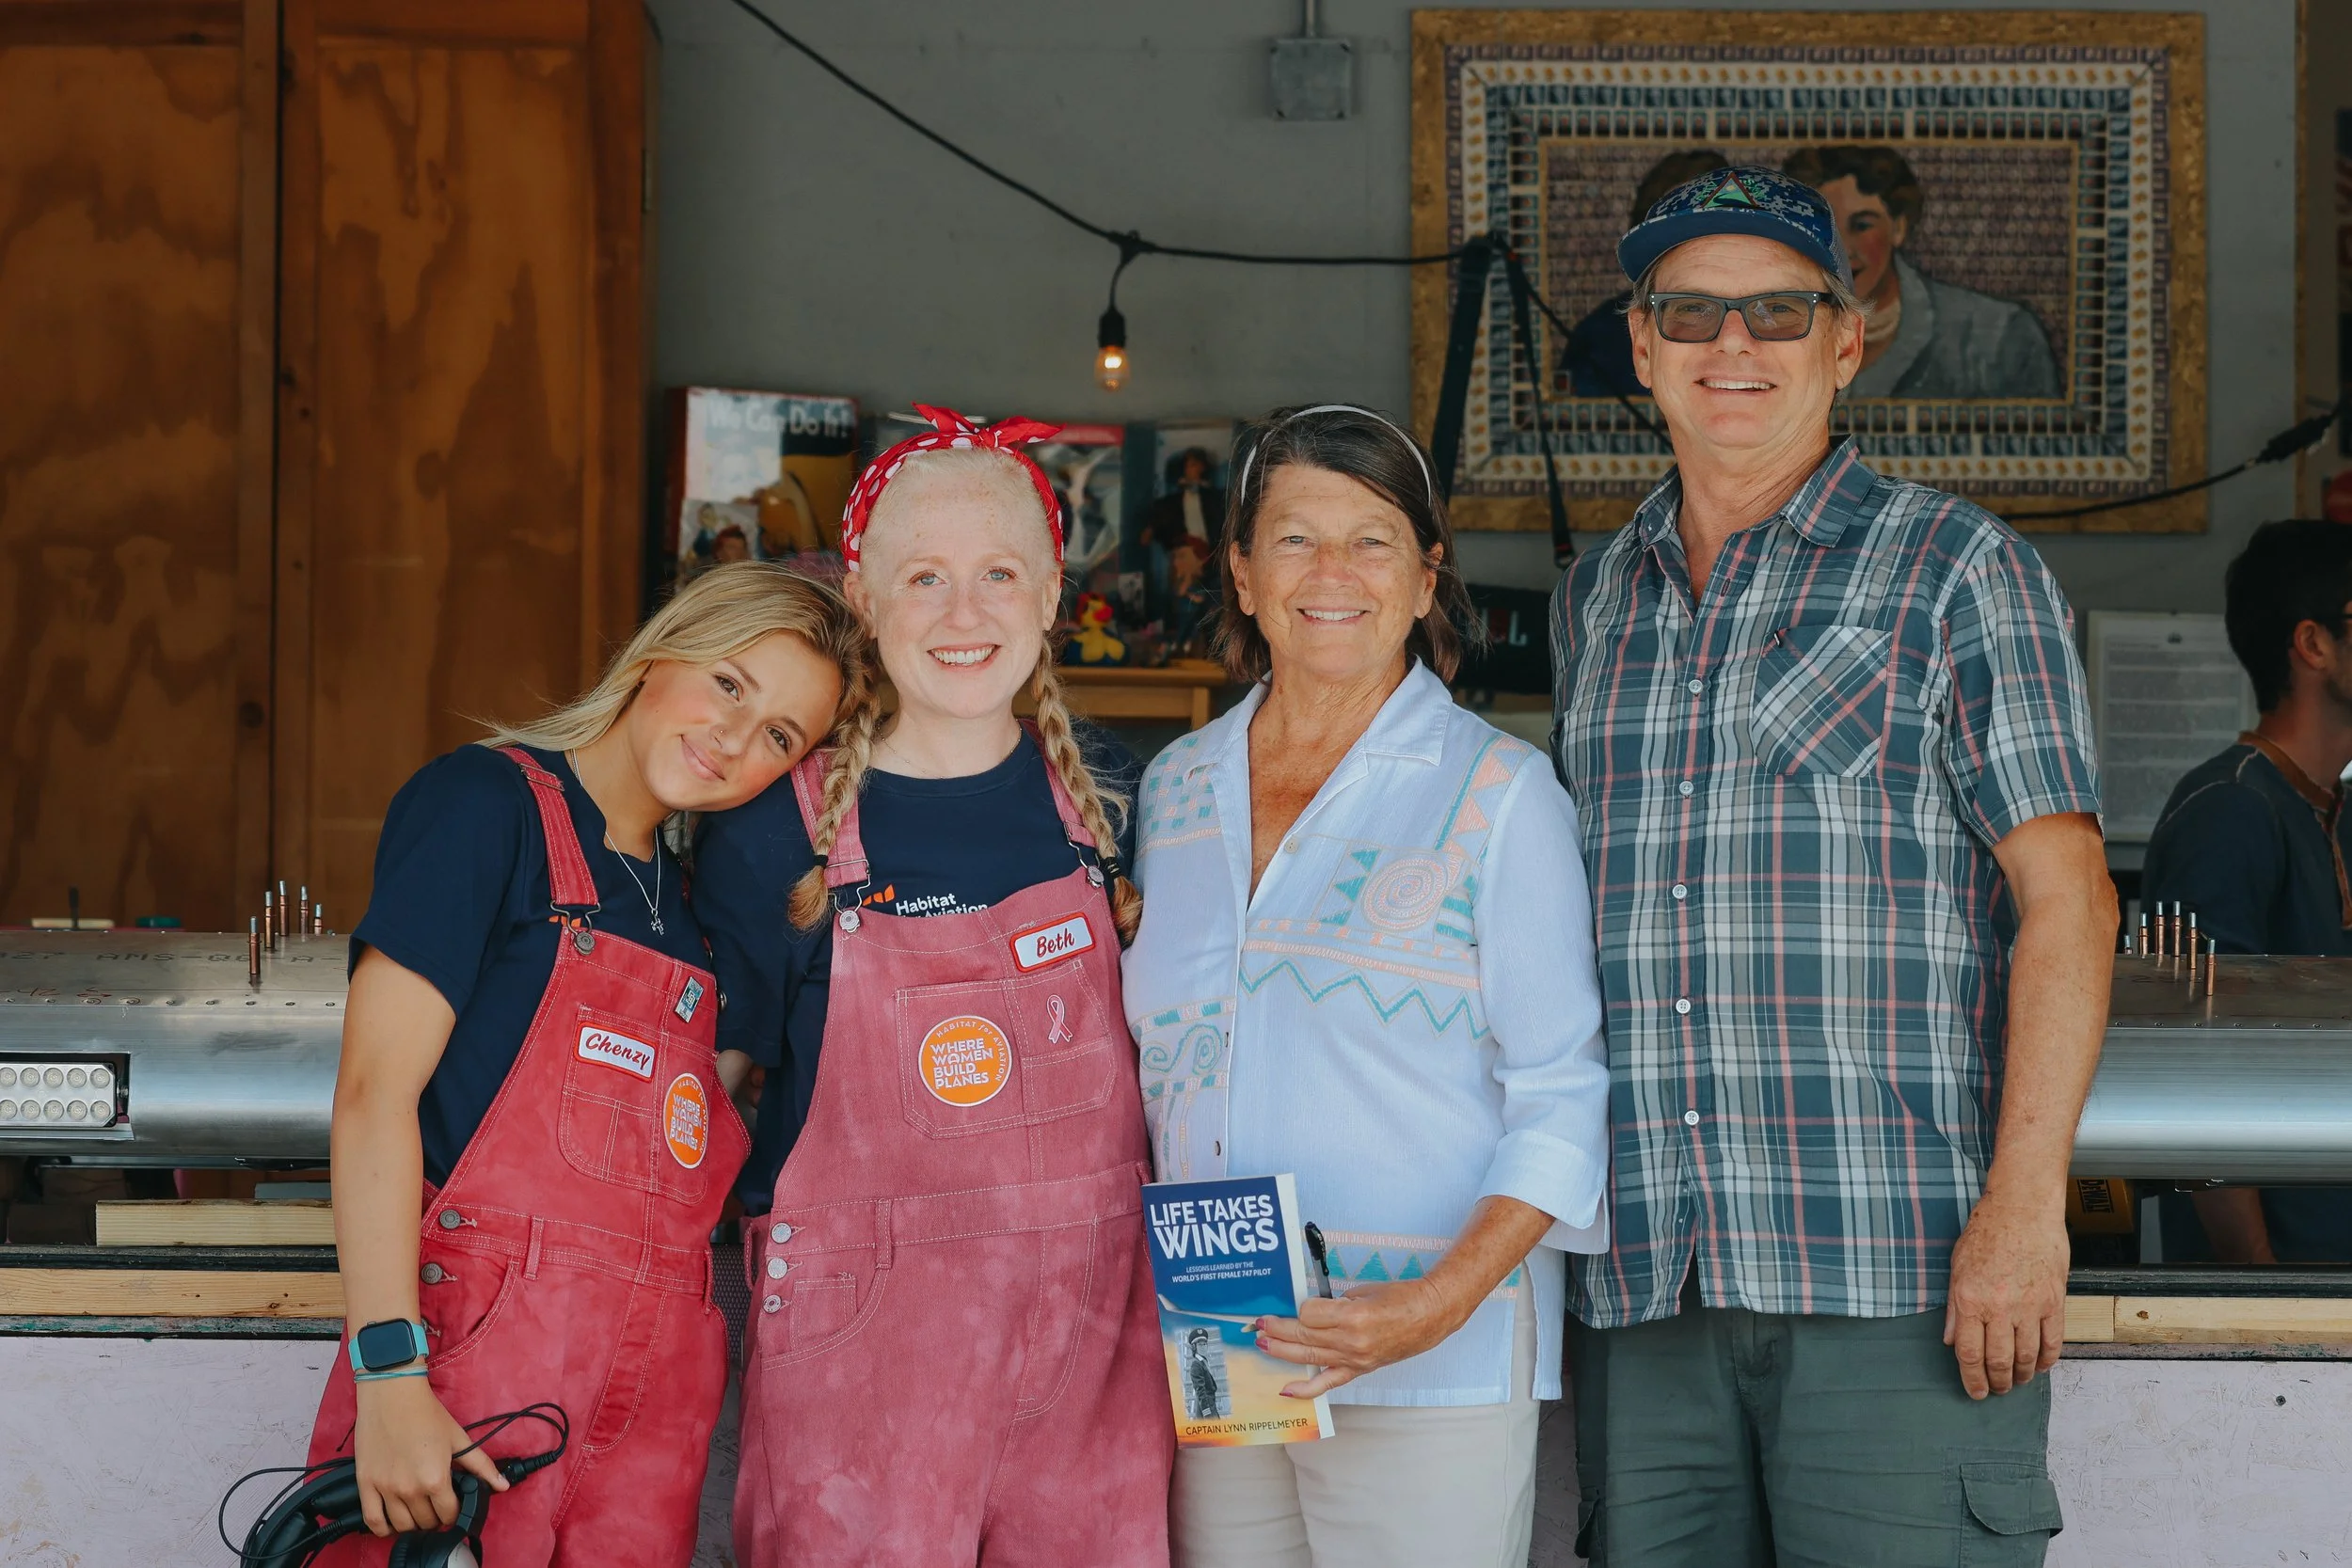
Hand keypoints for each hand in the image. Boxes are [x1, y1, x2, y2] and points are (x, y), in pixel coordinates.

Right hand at [352, 1376, 507, 1535]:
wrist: (392, 1395)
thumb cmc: (427, 1414)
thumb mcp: (459, 1438)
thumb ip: (482, 1466)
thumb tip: (503, 1486)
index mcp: (435, 1479)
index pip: (449, 1514)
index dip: (455, 1512)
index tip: (453, 1505)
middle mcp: (409, 1489)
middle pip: (426, 1522)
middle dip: (435, 1517)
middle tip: (436, 1506)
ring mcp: (385, 1489)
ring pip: (401, 1526)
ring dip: (413, 1525)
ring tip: (418, 1513)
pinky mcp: (365, 1484)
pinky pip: (373, 1521)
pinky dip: (383, 1529)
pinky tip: (392, 1523)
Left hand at [1254, 1278, 1475, 1399]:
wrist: (1429, 1316)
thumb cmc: (1400, 1297)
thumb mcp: (1363, 1291)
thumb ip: (1335, 1302)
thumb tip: (1309, 1310)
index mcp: (1353, 1315)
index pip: (1307, 1313)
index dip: (1297, 1308)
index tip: (1290, 1302)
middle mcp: (1351, 1341)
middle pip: (1302, 1335)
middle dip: (1276, 1329)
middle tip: (1258, 1324)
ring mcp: (1354, 1359)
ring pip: (1308, 1356)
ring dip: (1281, 1350)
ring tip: (1262, 1344)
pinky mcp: (1359, 1369)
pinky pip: (1328, 1382)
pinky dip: (1305, 1388)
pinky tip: (1286, 1388)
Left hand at [1943, 1190, 2068, 1398]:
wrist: (2022, 1209)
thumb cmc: (1986, 1234)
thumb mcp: (1957, 1268)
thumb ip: (1955, 1309)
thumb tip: (1952, 1342)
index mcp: (1970, 1300)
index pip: (1969, 1354)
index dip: (1972, 1379)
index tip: (1975, 1392)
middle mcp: (1999, 1307)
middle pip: (1999, 1360)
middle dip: (1998, 1382)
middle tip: (1998, 1390)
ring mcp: (2030, 1306)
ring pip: (2028, 1356)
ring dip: (2023, 1375)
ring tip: (2018, 1380)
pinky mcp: (2054, 1301)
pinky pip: (2053, 1341)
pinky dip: (2048, 1360)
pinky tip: (2041, 1366)